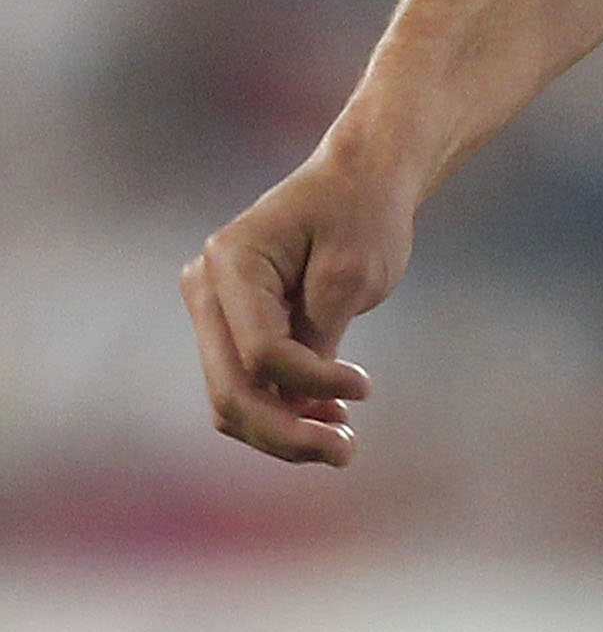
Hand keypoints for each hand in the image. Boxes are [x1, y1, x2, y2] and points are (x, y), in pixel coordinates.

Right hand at [181, 150, 414, 466]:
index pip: (261, 353)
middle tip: (346, 453)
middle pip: (231, 390)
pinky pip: (246, 384)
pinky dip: (282, 409)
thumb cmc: (362, 212)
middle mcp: (206, 286)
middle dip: (286, 433)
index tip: (366, 388)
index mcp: (231, 261)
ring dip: (283, 430)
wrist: (361, 178)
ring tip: (341, 445)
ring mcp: (212, 308)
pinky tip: (327, 419)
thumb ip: (318, 340)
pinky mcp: (231, 326)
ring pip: (232, 399)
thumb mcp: (352, 273)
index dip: (313, 384)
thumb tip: (293, 409)